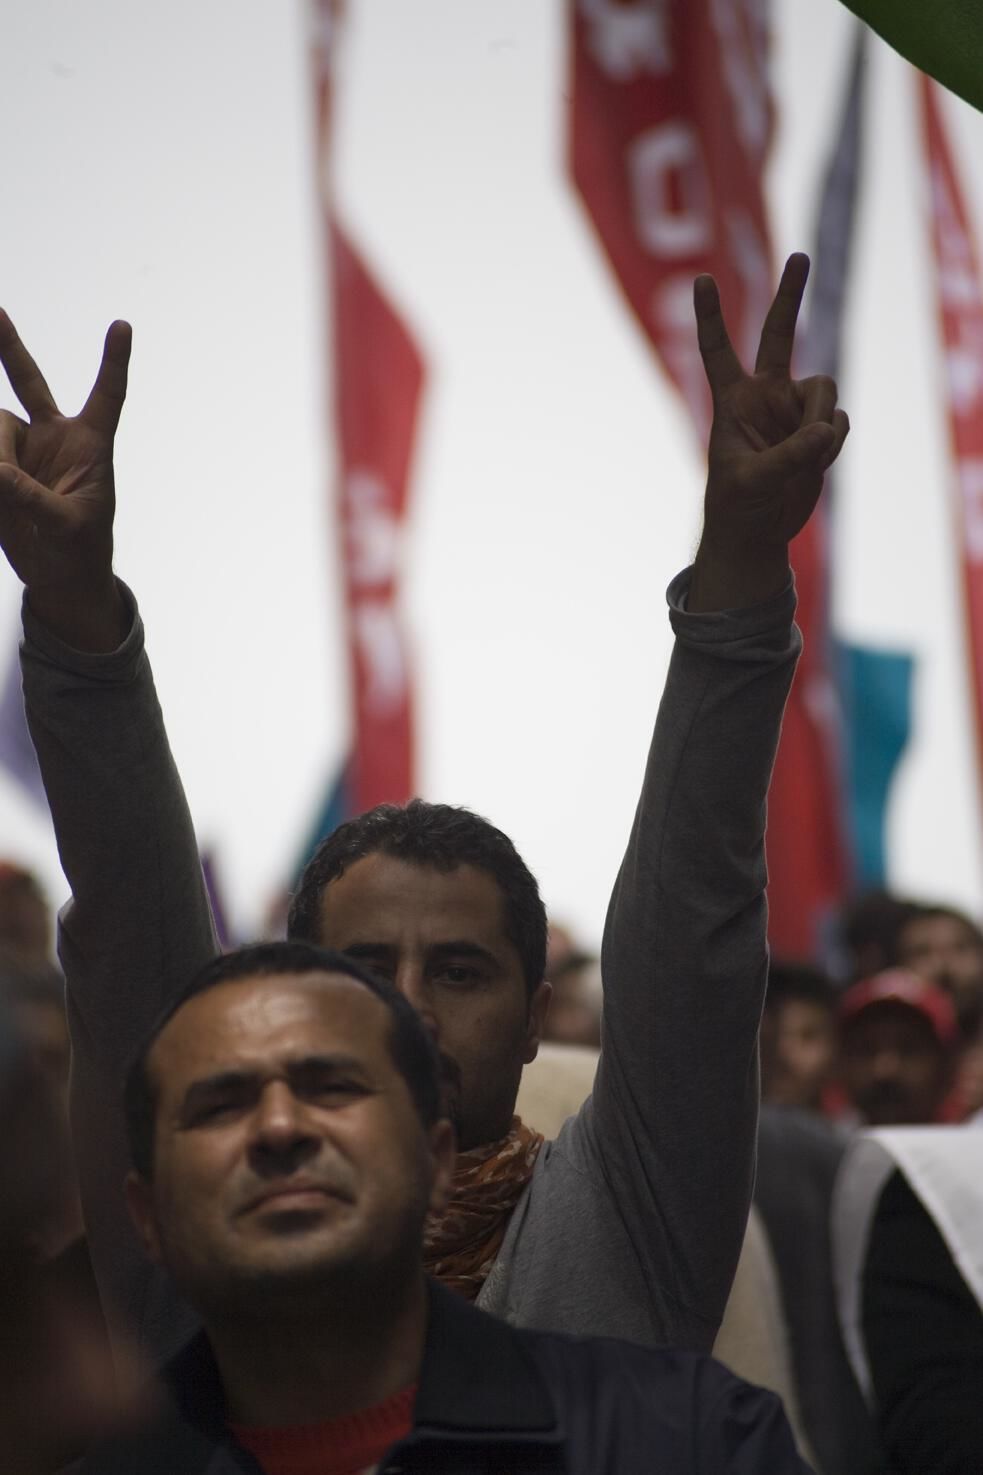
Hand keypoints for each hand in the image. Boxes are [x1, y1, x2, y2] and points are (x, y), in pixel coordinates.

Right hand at [0, 312, 131, 649]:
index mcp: (91, 446)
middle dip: (8, 346)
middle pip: (29, 381)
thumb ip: (33, 498)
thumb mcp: (67, 528)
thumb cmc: (80, 551)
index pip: (106, 397)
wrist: (59, 578)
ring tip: (6, 491)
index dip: (113, 363)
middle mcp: (55, 437)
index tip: (123, 325)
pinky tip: (2, 488)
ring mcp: (21, 449)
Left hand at [688, 253, 848, 611]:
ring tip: (805, 457)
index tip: (701, 279)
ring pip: (825, 390)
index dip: (710, 316)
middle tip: (800, 256)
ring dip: (820, 422)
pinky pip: (840, 422)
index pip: (717, 350)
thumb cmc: (736, 505)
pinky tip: (816, 464)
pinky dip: (832, 444)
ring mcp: (794, 409)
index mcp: (732, 401)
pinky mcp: (820, 429)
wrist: (759, 531)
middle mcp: (764, 395)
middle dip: (791, 295)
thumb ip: (788, 455)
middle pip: (780, 334)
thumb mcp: (751, 482)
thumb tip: (827, 428)